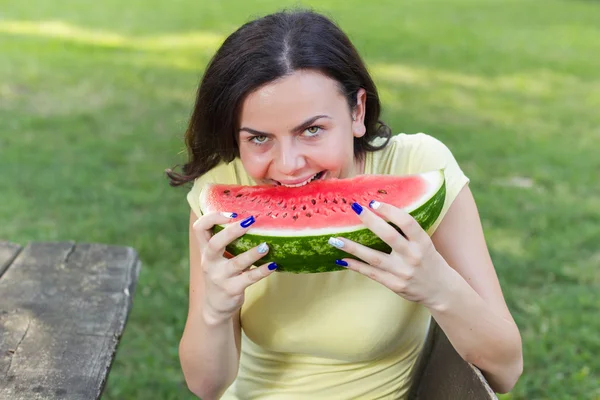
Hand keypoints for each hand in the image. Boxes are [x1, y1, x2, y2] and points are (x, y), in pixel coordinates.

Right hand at [193, 212, 276, 323]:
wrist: (215, 307)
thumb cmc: (220, 274)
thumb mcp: (216, 258)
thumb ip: (225, 241)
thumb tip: (250, 217)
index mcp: (205, 251)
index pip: (199, 228)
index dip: (213, 217)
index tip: (232, 213)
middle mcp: (209, 262)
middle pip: (215, 243)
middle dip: (232, 231)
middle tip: (249, 221)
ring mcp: (220, 277)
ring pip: (236, 263)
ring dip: (252, 254)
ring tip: (266, 246)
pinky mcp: (232, 289)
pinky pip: (249, 278)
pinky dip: (262, 271)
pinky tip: (273, 265)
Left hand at [328, 201, 451, 308]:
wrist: (441, 290)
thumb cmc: (430, 261)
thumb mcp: (425, 243)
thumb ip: (408, 231)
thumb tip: (380, 211)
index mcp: (422, 242)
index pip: (407, 222)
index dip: (390, 210)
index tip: (374, 202)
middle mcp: (413, 256)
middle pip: (389, 236)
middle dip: (370, 221)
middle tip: (354, 208)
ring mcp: (402, 272)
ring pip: (373, 257)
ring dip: (352, 248)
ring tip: (334, 239)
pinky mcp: (394, 285)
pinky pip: (371, 273)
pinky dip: (356, 266)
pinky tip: (342, 259)